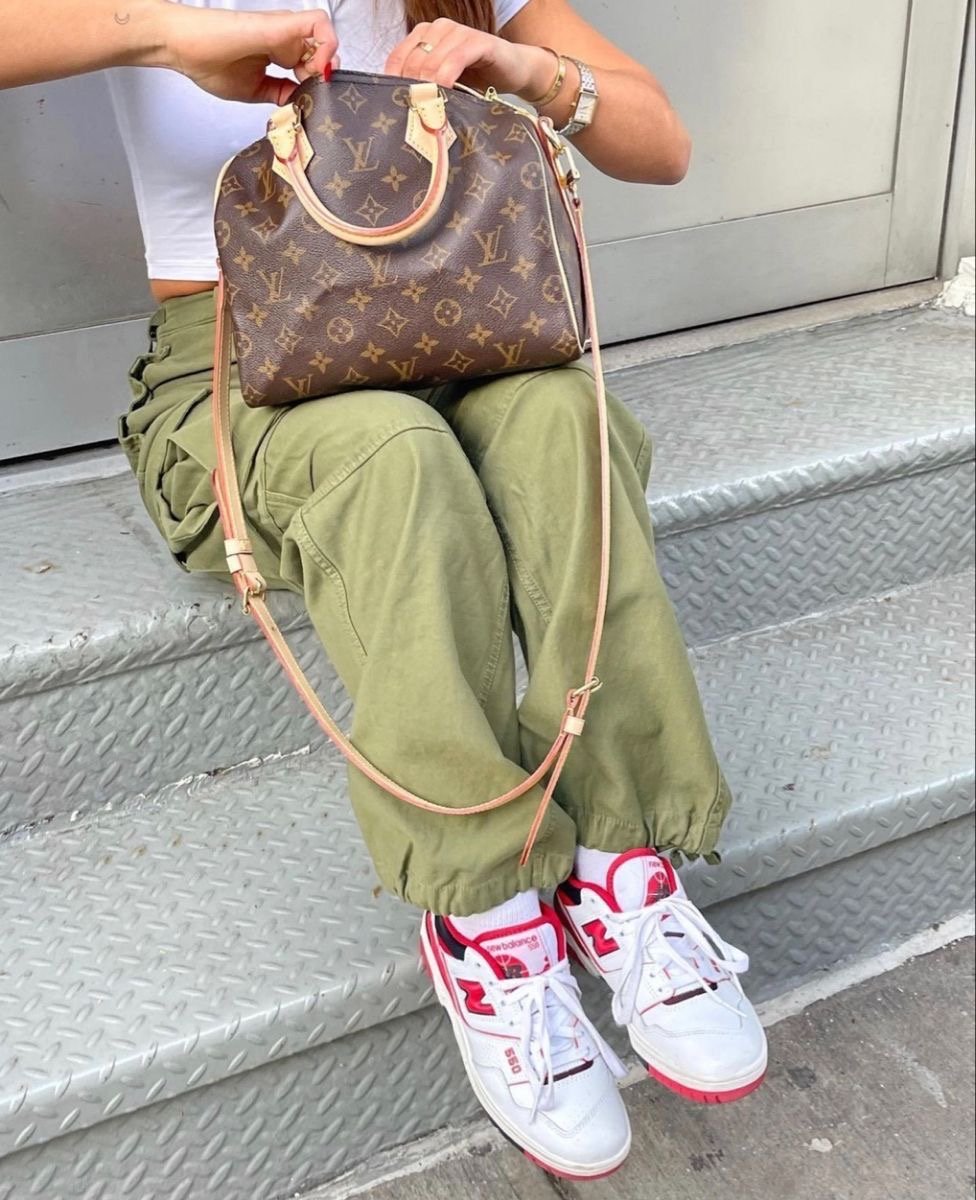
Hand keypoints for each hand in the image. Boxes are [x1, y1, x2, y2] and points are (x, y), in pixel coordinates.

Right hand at [164, 5, 337, 103]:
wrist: (183, 47)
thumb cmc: (208, 63)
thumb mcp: (255, 90)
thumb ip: (280, 94)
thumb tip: (299, 102)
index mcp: (279, 52)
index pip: (313, 65)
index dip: (319, 84)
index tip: (311, 102)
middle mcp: (285, 39)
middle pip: (324, 52)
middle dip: (327, 76)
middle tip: (315, 94)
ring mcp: (285, 30)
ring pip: (326, 37)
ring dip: (327, 62)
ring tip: (312, 82)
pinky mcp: (282, 24)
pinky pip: (319, 24)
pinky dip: (327, 45)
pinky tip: (316, 68)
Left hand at [384, 17, 552, 99]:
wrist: (514, 71)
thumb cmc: (477, 80)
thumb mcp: (444, 84)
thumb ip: (424, 87)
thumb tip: (398, 109)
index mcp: (423, 35)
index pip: (397, 59)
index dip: (393, 85)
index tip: (396, 110)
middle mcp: (437, 28)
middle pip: (412, 62)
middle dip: (412, 91)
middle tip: (415, 117)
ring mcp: (458, 31)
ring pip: (430, 62)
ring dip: (427, 89)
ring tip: (428, 113)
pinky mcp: (478, 41)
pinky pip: (455, 60)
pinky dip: (447, 79)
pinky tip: (445, 96)